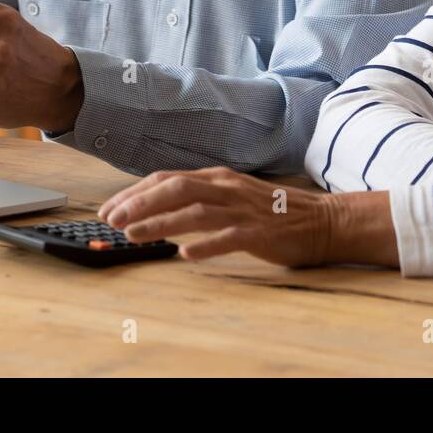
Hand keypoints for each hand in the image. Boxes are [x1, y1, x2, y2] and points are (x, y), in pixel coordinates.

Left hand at [100, 167, 396, 267]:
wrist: (322, 221)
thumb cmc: (273, 213)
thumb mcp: (232, 197)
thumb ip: (201, 200)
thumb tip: (159, 210)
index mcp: (218, 178)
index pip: (168, 178)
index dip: (135, 193)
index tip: (110, 210)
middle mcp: (227, 188)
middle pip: (175, 188)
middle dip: (139, 204)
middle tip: (112, 220)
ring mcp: (243, 209)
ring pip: (195, 211)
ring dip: (160, 223)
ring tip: (134, 236)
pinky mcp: (259, 232)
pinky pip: (229, 237)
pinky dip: (205, 244)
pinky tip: (185, 254)